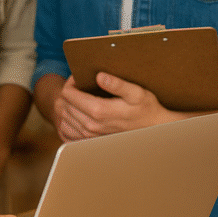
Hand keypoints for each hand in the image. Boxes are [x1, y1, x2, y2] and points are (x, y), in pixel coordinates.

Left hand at [54, 74, 180, 141]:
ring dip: (67, 105)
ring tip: (78, 96)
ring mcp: (89, 134)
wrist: (152, 128)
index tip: (79, 77)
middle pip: (64, 104)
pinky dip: (68, 120)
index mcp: (98, 111)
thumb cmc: (145, 108)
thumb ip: (117, 84)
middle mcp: (90, 125)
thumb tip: (99, 76)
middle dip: (69, 92)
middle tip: (79, 84)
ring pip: (64, 117)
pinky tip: (77, 112)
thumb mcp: (136, 92)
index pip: (68, 94)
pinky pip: (68, 130)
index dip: (71, 82)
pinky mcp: (90, 140)